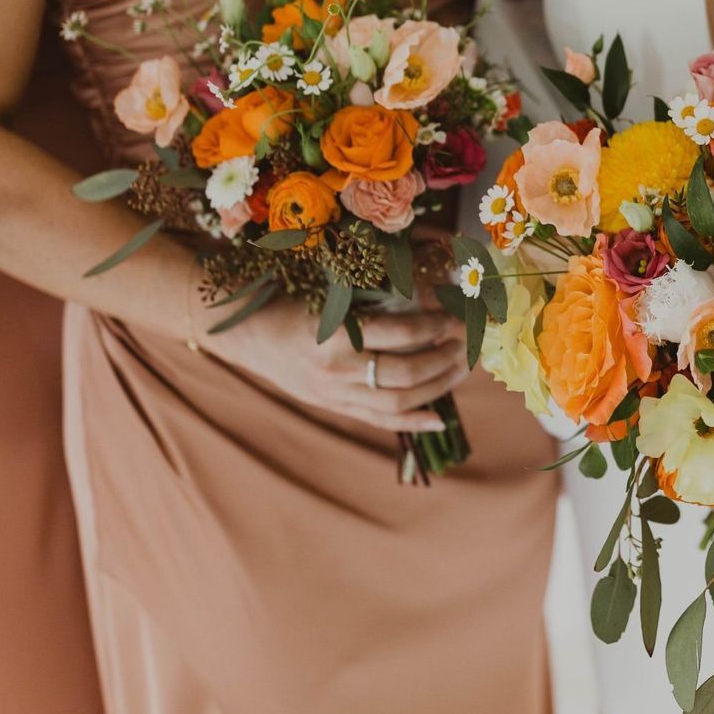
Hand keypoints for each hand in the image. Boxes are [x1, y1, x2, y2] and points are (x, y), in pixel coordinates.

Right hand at [200, 300, 469, 432]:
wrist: (246, 333)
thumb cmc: (292, 301)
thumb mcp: (332, 292)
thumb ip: (377, 297)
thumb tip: (434, 296)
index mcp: (335, 331)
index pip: (402, 331)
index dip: (437, 323)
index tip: (457, 314)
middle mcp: (335, 368)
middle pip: (406, 372)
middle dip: (445, 358)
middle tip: (467, 342)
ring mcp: (333, 394)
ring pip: (398, 401)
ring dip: (438, 386)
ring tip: (461, 368)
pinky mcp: (333, 407)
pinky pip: (380, 420)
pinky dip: (414, 421)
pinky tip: (441, 418)